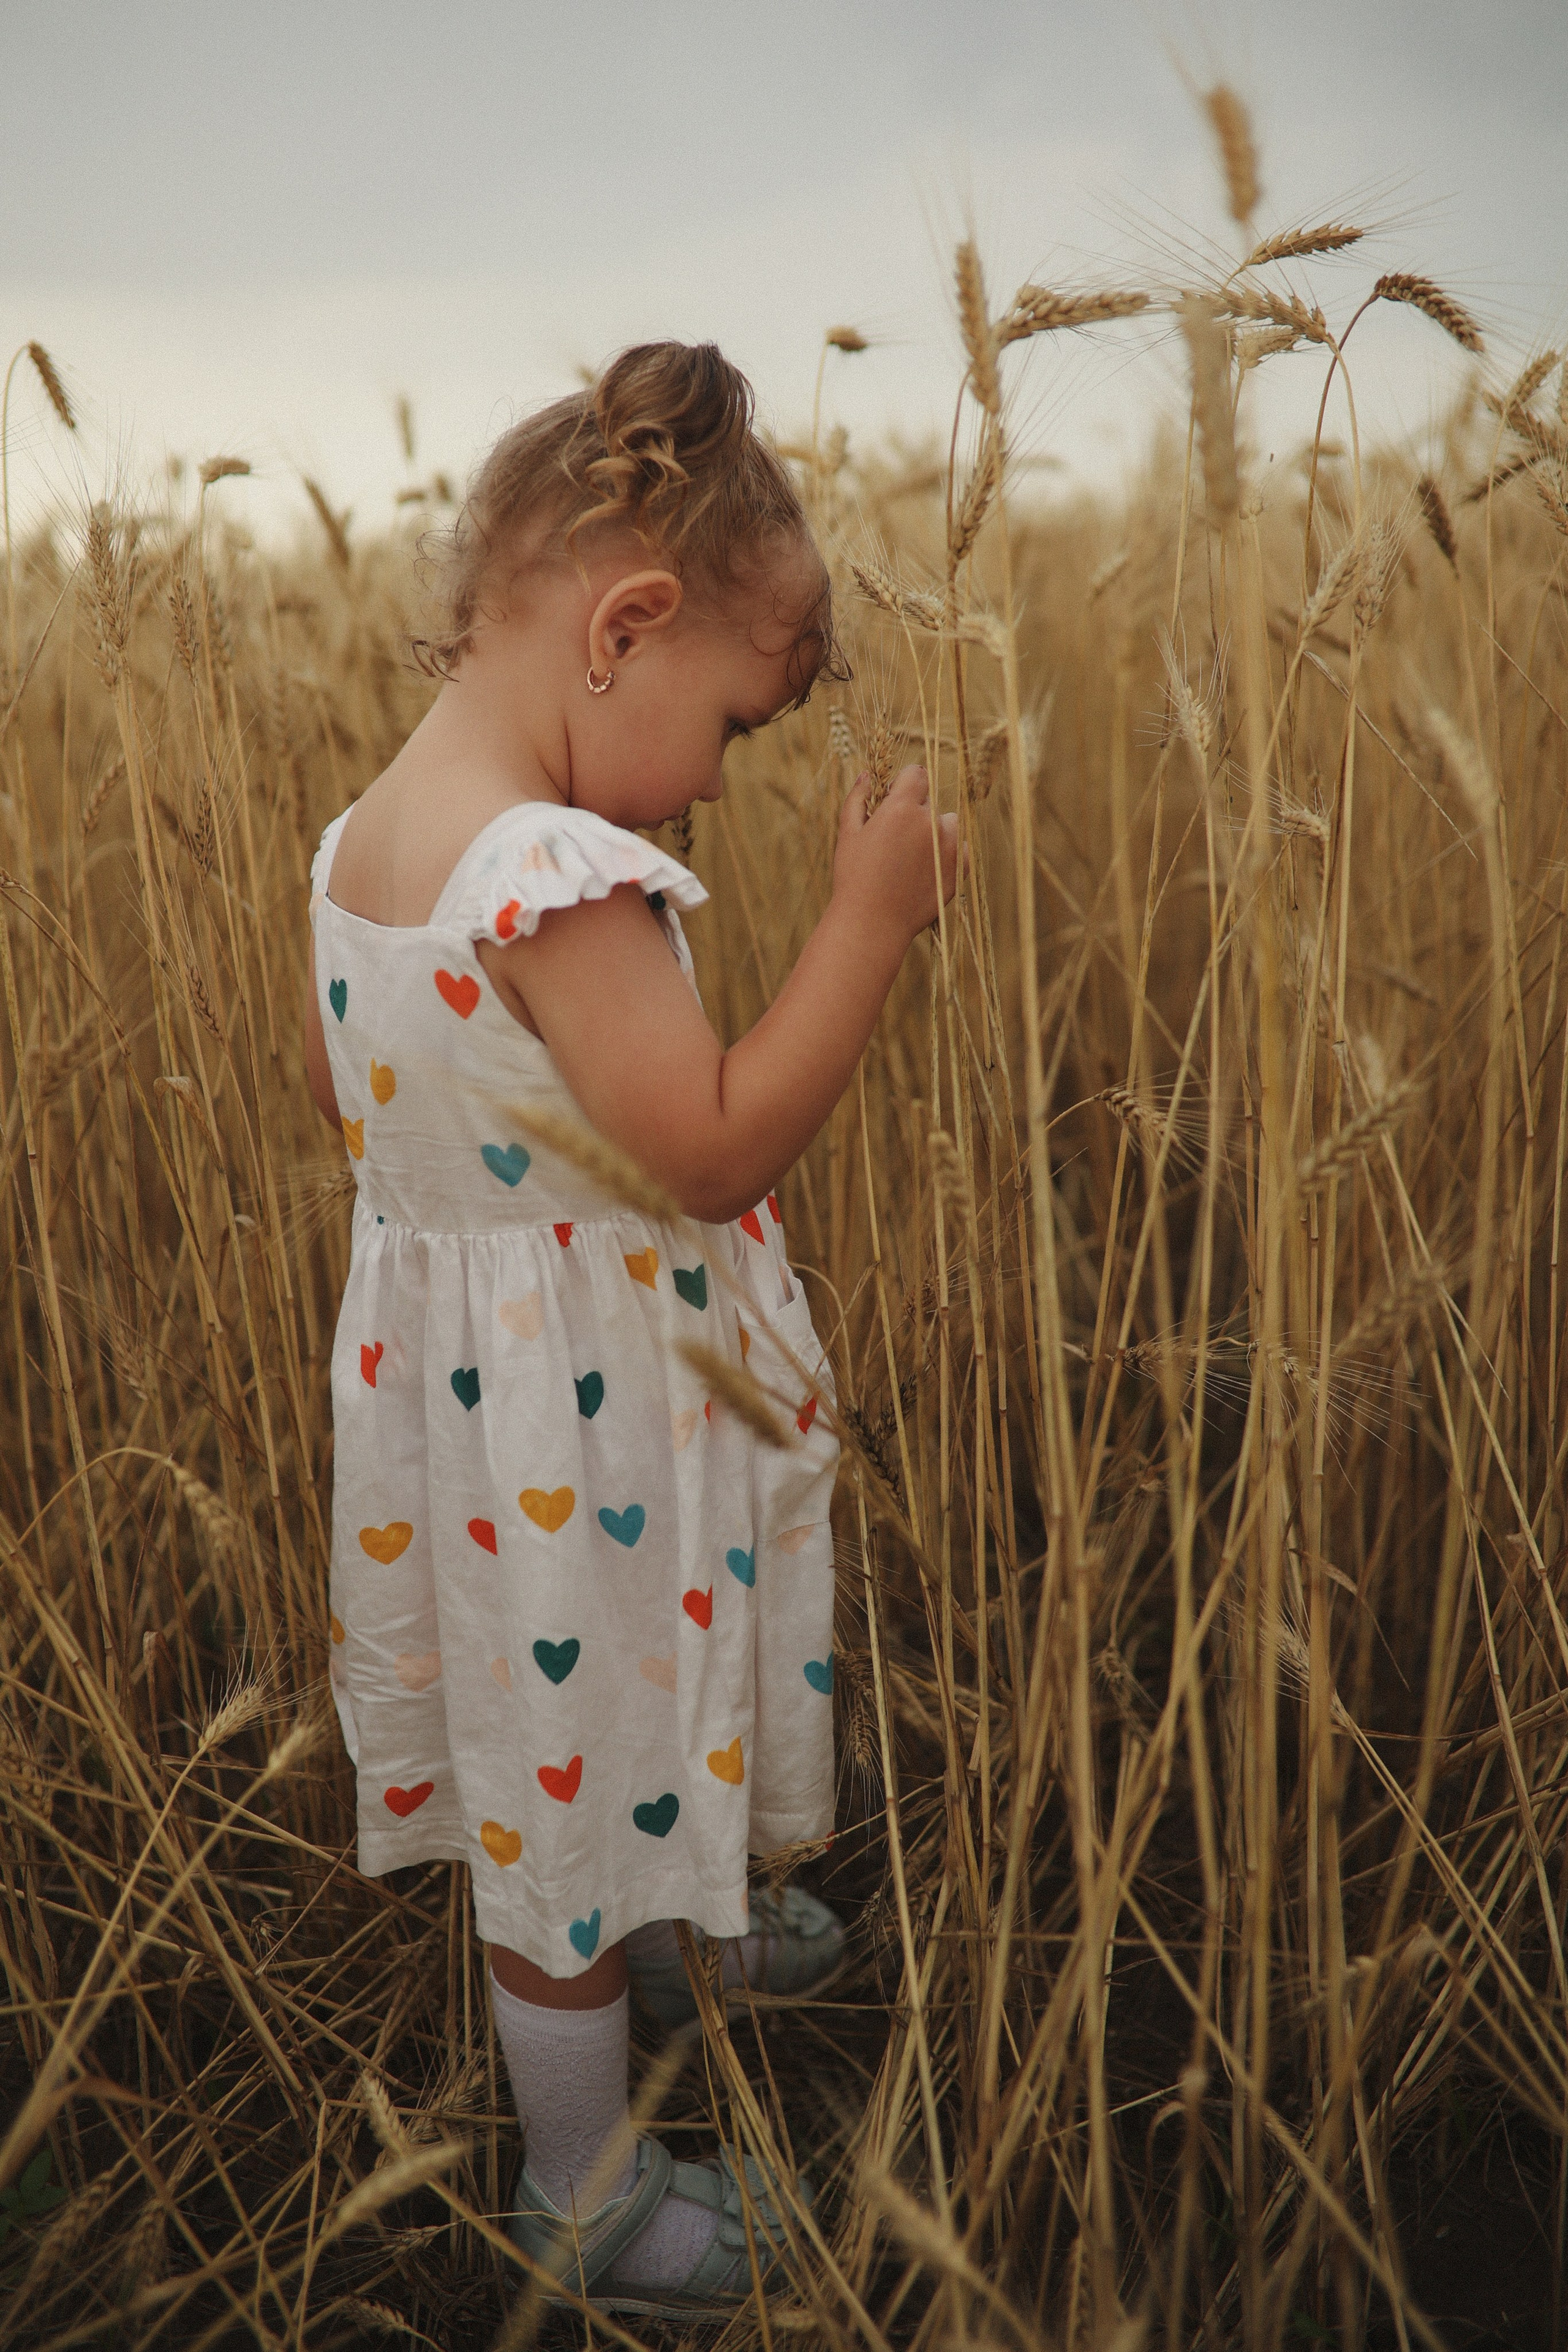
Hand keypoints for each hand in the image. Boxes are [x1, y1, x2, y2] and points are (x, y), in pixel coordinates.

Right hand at [832, 766, 961, 943]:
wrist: (872, 923)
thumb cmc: (854, 877)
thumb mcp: (848, 833)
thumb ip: (858, 798)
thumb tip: (867, 774)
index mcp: (902, 808)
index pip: (917, 774)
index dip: (904, 784)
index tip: (894, 800)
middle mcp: (930, 823)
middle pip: (930, 802)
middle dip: (915, 813)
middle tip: (895, 841)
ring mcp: (950, 847)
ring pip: (949, 824)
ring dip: (935, 832)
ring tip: (912, 858)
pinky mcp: (961, 869)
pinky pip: (961, 849)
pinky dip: (948, 855)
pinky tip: (926, 871)